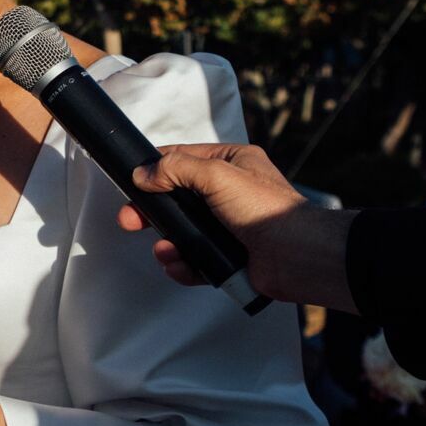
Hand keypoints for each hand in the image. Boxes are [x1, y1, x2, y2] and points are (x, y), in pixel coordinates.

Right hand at [117, 142, 358, 311]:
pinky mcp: (227, 256)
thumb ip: (176, 169)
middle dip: (152, 212)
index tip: (131, 181)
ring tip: (167, 252)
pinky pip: (194, 259)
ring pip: (182, 232)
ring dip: (168, 243)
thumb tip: (142, 173)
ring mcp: (227, 227)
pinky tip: (180, 266)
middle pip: (176, 199)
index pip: (182, 159)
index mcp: (232, 164)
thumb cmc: (266, 209)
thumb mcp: (217, 175)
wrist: (297, 256)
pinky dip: (183, 265)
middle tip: (129, 220)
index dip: (154, 169)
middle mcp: (228, 193)